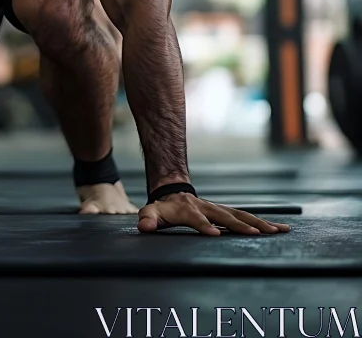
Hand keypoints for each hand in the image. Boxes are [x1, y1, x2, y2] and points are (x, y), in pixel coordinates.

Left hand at [137, 193, 290, 235]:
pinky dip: (263, 222)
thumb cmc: (163, 209)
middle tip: (257, 233)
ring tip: (278, 231)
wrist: (173, 192)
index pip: (196, 219)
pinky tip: (281, 229)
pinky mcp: (227, 212)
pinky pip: (247, 217)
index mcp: (188, 210)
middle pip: (225, 216)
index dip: (203, 226)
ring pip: (241, 215)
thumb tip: (144, 227)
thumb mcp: (151, 213)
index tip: (214, 234)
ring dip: (259, 222)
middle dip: (240, 225)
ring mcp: (218, 209)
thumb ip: (147, 219)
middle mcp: (206, 208)